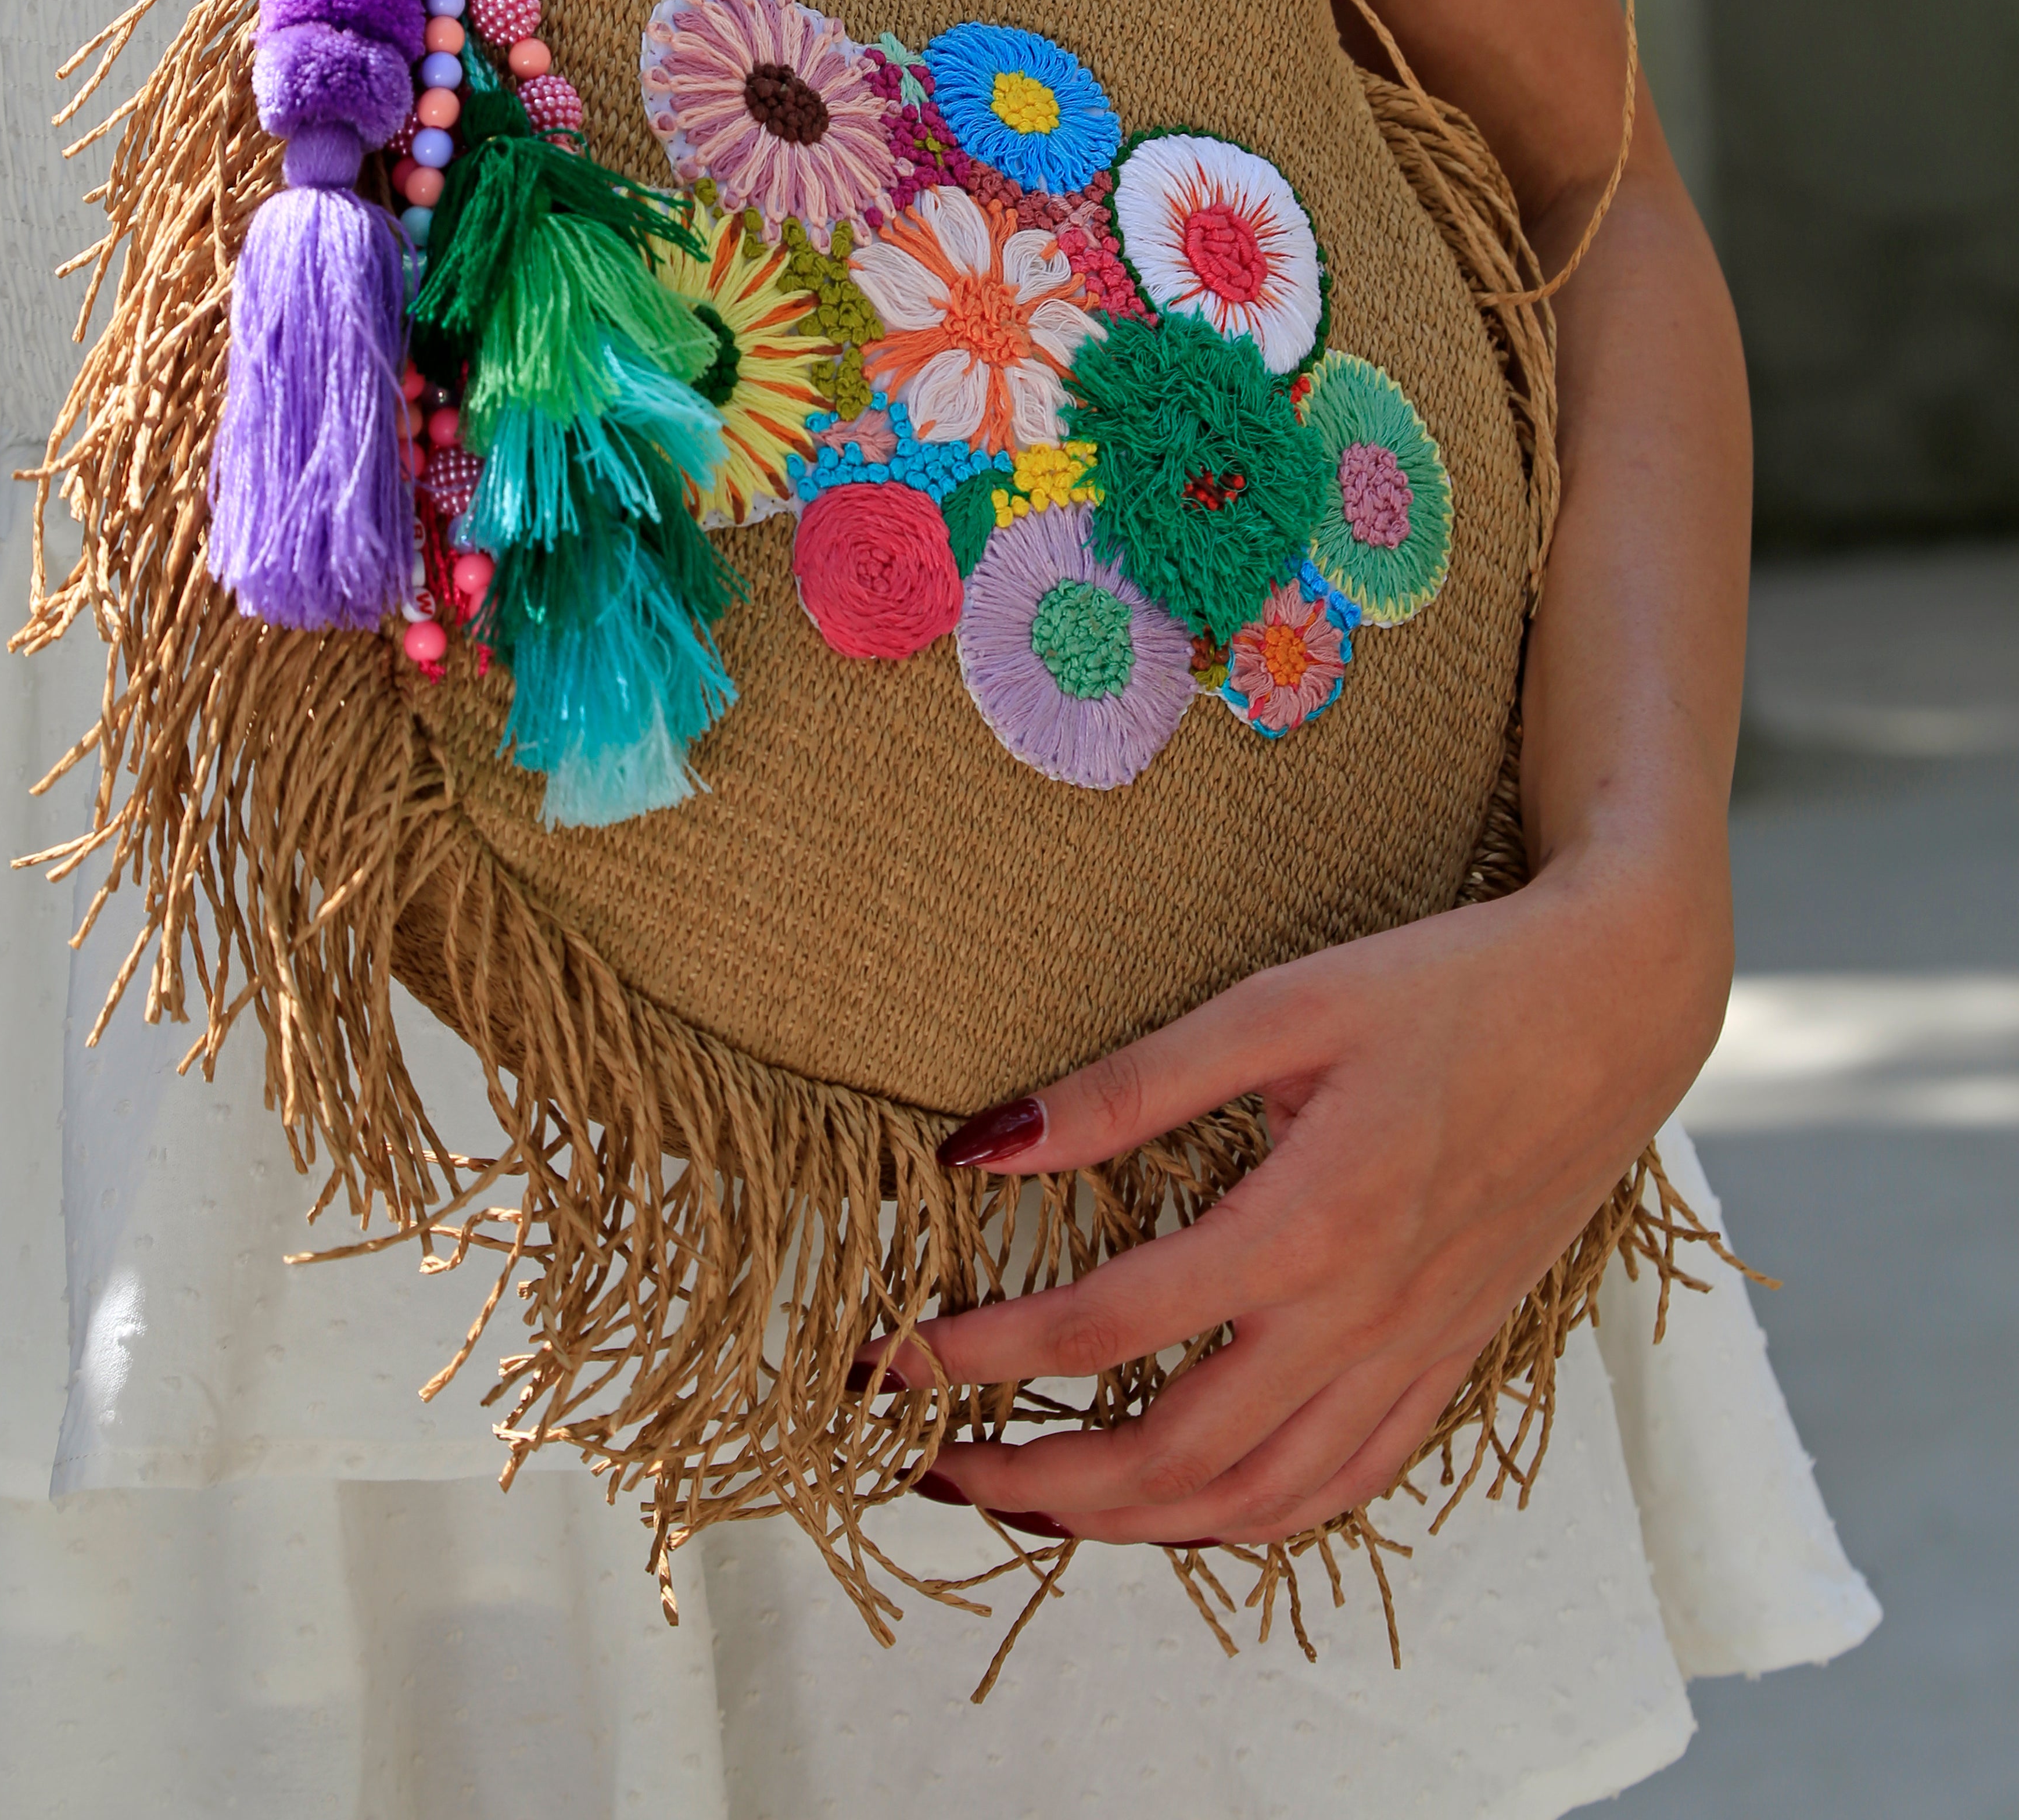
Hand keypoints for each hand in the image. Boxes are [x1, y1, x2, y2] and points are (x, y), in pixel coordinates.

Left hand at [895, 845, 1730, 1545]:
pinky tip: (1183, 1501)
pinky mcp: (1448, 1361)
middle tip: (930, 1464)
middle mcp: (1360, 1319)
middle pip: (1168, 1459)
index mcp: (1309, 1226)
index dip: (983, 1358)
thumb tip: (981, 1148)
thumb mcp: (1279, 1005)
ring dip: (1126, 1525)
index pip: (1107, 1331)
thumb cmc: (1447, 987)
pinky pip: (1337, 1487)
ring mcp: (1412, 1355)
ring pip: (1251, 1502)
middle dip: (1030, 1485)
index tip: (893, 1357)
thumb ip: (1129, 1086)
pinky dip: (1244, 1520)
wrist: (1618, 1008)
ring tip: (1030, 1501)